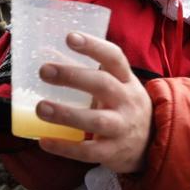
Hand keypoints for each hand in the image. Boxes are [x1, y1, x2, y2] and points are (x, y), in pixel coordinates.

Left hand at [35, 32, 153, 176]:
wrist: (149, 144)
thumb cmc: (123, 108)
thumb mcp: (118, 87)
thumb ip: (90, 76)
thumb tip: (47, 59)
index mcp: (126, 80)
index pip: (114, 57)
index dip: (93, 46)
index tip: (70, 37)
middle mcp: (127, 102)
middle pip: (103, 85)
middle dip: (72, 76)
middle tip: (44, 71)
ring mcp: (121, 128)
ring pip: (96, 120)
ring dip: (66, 114)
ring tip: (40, 108)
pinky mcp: (112, 152)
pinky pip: (88, 151)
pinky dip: (64, 147)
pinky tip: (44, 141)